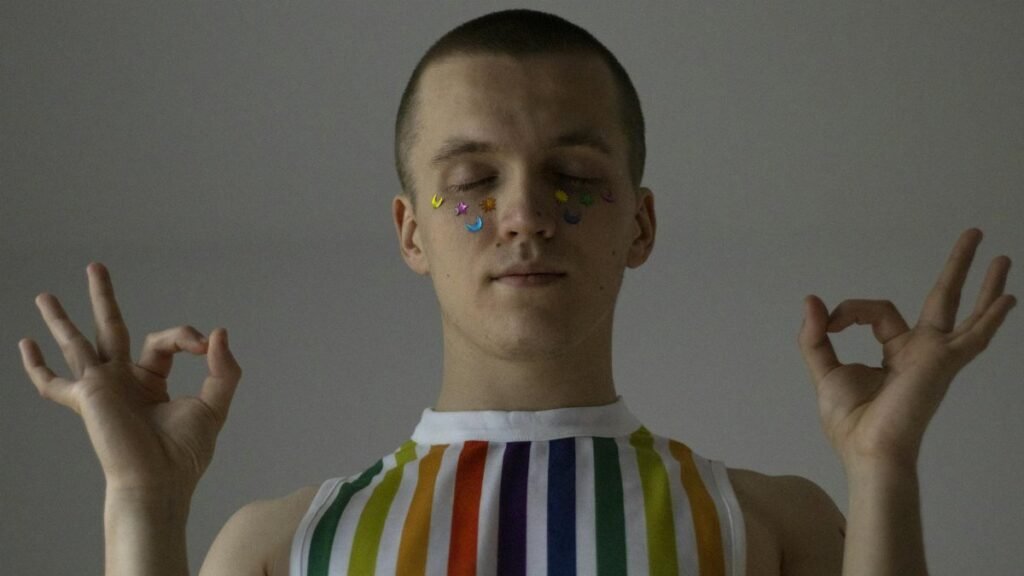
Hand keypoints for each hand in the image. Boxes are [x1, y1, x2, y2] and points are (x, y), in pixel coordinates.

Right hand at [18, 262, 241, 498]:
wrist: (159, 481)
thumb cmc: (184, 453)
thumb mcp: (214, 404)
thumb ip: (222, 369)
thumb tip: (219, 332)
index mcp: (150, 382)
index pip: (164, 341)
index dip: (184, 335)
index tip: (203, 344)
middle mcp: (123, 382)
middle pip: (111, 328)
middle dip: (103, 298)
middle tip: (96, 266)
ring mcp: (102, 388)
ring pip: (78, 343)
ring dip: (62, 318)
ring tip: (44, 294)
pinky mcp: (87, 397)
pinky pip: (54, 383)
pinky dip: (37, 367)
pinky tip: (25, 345)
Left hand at [798, 228, 1015, 467]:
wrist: (868, 449)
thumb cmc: (851, 422)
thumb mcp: (824, 371)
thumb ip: (815, 336)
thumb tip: (812, 299)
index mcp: (895, 352)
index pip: (876, 310)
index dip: (848, 310)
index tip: (829, 323)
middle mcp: (921, 351)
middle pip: (941, 298)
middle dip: (956, 267)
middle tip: (973, 233)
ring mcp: (935, 355)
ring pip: (961, 309)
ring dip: (981, 282)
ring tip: (1002, 255)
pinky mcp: (942, 361)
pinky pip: (973, 336)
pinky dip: (990, 317)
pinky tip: (1008, 296)